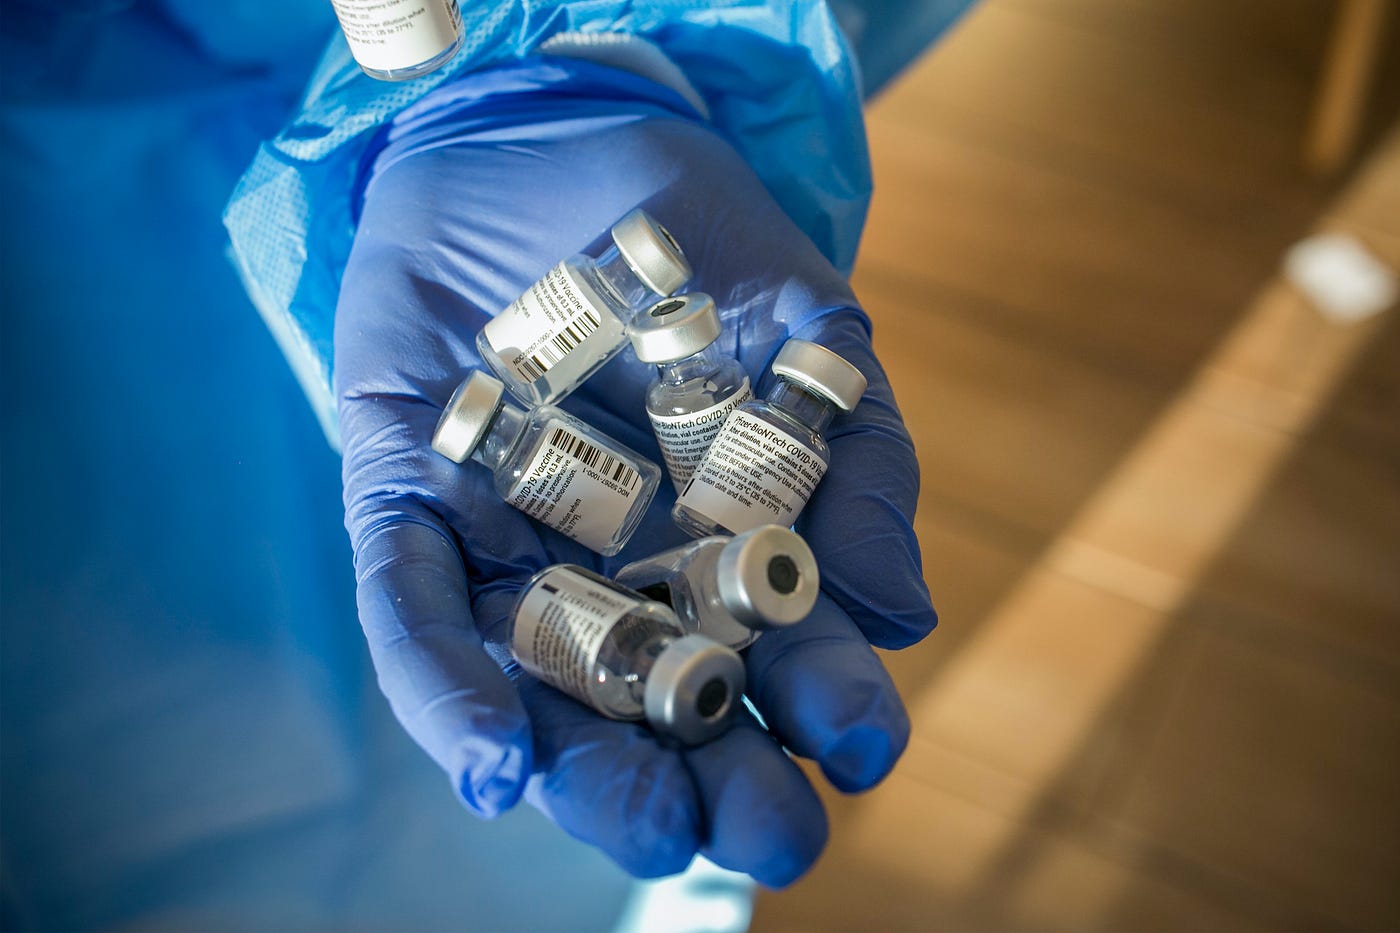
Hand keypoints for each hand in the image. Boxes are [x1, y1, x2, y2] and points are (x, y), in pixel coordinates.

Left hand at [334, 56, 935, 886]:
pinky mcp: (412, 508)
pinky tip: (495, 766)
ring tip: (643, 826)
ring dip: (589, 772)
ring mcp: (519, 550)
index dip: (831, 706)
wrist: (544, 136)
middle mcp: (625, 571)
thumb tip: (904, 616)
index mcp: (729, 542)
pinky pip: (417, 617)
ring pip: (547, 693)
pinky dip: (447, 691)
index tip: (866, 747)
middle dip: (718, 784)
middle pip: (669, 707)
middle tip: (766, 838)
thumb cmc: (694, 234)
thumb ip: (860, 460)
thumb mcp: (807, 327)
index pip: (787, 654)